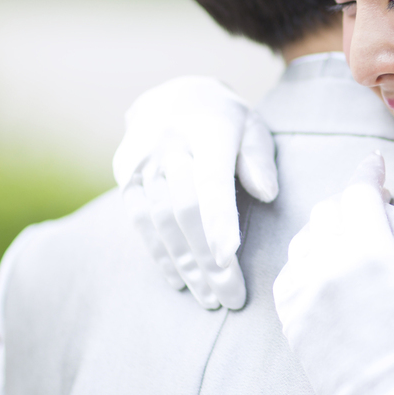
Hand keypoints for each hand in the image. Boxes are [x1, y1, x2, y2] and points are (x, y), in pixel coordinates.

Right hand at [112, 76, 278, 309]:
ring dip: (186, 265)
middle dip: (208, 259)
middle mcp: (168, 145)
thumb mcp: (252, 127)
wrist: (172, 95)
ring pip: (161, 222)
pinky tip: (179, 281)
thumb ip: (259, 159)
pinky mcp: (125, 176)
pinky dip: (161, 255)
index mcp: (207, 130)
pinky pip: (140, 222)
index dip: (219, 219)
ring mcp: (142, 161)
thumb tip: (268, 194)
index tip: (228, 256)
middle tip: (231, 297)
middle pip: (186, 210)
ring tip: (210, 298)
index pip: (210, 180)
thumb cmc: (225, 120)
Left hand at [274, 153, 393, 394]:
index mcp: (370, 253)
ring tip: (354, 250)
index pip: (360, 192)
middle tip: (373, 215)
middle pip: (330, 209)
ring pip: (307, 236)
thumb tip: (387, 209)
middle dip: (352, 205)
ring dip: (330, 232)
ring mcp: (302, 292)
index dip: (368, 173)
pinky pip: (292, 269)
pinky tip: (332, 275)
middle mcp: (327, 265)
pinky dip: (310, 262)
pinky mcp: (289, 315)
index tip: (373, 165)